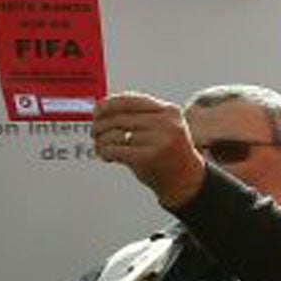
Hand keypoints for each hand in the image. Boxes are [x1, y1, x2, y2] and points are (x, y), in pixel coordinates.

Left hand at [93, 92, 205, 207]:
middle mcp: (167, 123)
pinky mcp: (148, 158)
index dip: (109, 104)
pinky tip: (107, 157)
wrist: (186, 180)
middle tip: (95, 133)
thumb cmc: (167, 152)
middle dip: (100, 125)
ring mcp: (159, 141)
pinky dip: (104, 152)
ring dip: (101, 140)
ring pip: (114, 134)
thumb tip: (99, 106)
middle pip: (119, 117)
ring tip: (102, 147)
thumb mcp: (162, 127)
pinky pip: (114, 150)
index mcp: (170, 111)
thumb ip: (138, 115)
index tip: (97, 111)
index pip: (132, 100)